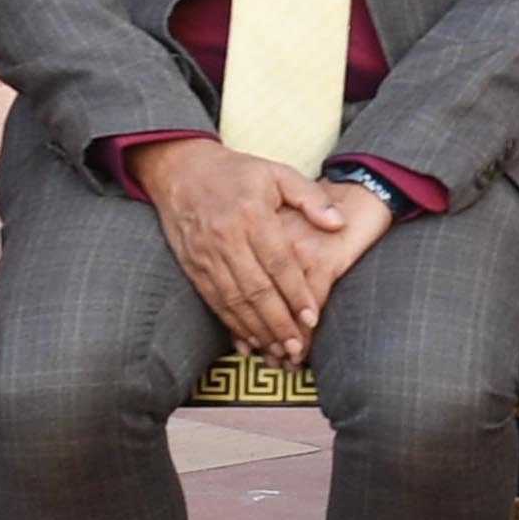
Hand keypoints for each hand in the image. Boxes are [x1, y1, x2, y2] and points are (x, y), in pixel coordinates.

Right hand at [131, 137, 371, 359]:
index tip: (312, 317)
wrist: (180, 169)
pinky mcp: (191, 266)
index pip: (279, 263)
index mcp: (252, 214)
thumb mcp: (277, 173)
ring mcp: (206, 255)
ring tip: (277, 350)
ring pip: (234, 301)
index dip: (296, 293)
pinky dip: (231, 324)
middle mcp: (227, 238)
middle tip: (297, 347)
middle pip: (256, 289)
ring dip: (256, 329)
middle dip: (278, 322)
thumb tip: (338, 224)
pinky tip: (248, 340)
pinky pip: (213, 301)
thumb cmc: (236, 172)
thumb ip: (311, 198)